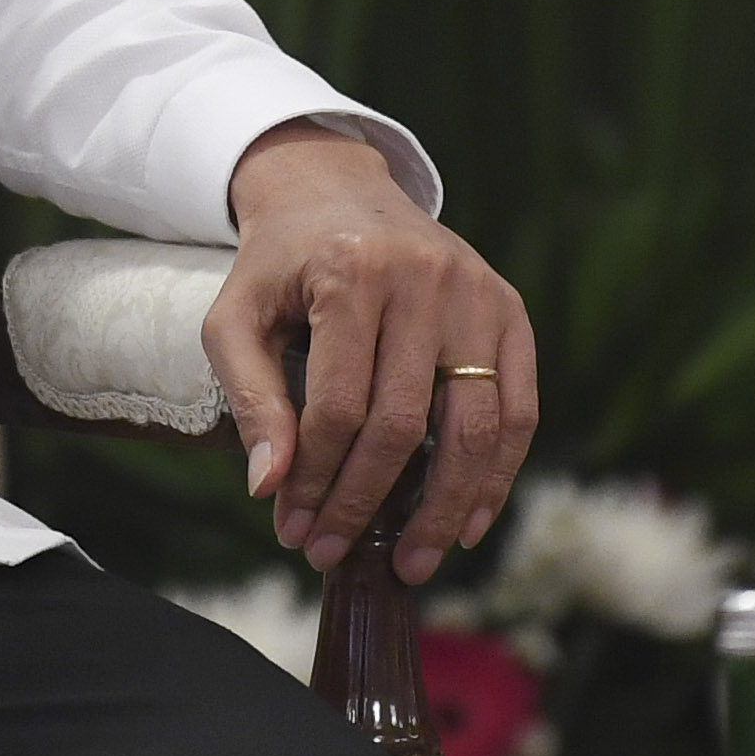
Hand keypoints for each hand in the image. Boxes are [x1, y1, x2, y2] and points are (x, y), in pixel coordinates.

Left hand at [203, 120, 538, 586]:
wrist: (338, 190)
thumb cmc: (282, 265)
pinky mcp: (510, 310)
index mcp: (350, 271)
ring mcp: (478, 294)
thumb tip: (270, 487)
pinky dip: (497, 475)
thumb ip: (248, 397)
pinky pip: (519, 410)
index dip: (316, 480)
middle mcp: (425, 278)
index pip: (339, 405)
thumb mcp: (236, 316)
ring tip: (412, 565)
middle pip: (404, 424)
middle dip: (366, 504)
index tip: (291, 529)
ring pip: (476, 426)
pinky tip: (467, 523)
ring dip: (443, 509)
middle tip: (332, 555)